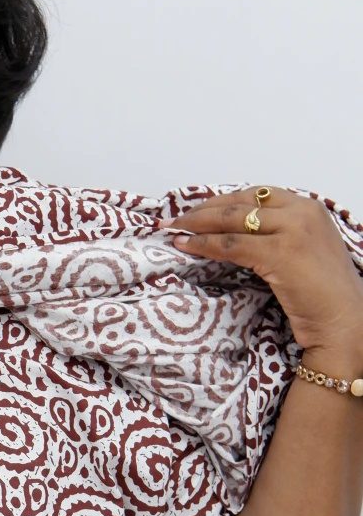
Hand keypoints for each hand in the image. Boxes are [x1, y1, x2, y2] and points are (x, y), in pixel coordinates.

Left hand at [158, 187, 362, 365]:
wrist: (344, 320)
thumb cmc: (323, 294)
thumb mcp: (304, 250)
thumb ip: (279, 234)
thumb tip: (237, 233)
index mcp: (309, 207)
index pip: (256, 195)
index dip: (222, 201)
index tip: (197, 209)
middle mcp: (302, 211)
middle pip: (240, 202)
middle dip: (202, 209)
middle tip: (174, 219)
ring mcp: (293, 230)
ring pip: (231, 220)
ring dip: (196, 224)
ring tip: (172, 231)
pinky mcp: (281, 252)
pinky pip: (231, 244)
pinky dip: (204, 244)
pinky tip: (185, 246)